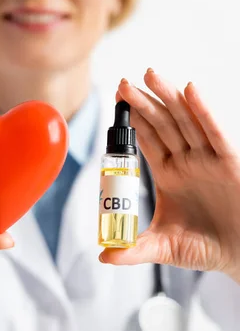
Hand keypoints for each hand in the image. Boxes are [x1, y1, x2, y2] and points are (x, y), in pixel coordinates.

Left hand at [99, 68, 239, 283]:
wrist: (238, 254)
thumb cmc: (204, 247)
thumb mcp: (163, 247)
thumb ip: (134, 249)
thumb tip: (104, 256)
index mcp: (169, 174)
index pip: (147, 140)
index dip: (133, 121)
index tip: (116, 101)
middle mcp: (186, 161)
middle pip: (162, 124)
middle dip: (143, 103)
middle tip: (122, 84)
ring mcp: (207, 159)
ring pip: (185, 121)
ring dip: (168, 97)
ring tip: (149, 75)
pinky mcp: (229, 162)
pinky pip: (215, 133)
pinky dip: (204, 112)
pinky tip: (190, 91)